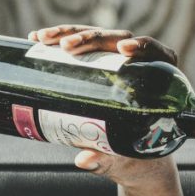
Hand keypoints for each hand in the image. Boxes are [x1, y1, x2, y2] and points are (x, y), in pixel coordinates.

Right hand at [26, 24, 180, 190]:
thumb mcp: (122, 161)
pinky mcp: (96, 65)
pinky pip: (78, 48)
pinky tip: (36, 40)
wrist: (129, 162)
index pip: (154, 54)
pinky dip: (57, 42)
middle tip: (66, 47)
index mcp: (158, 82)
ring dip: (68, 33)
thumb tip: (83, 159)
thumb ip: (105, 160)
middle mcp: (137, 65)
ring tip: (41, 39)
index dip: (141, 45)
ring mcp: (115, 62)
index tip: (123, 50)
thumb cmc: (134, 160)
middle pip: (116, 40)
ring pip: (94, 38)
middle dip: (89, 37)